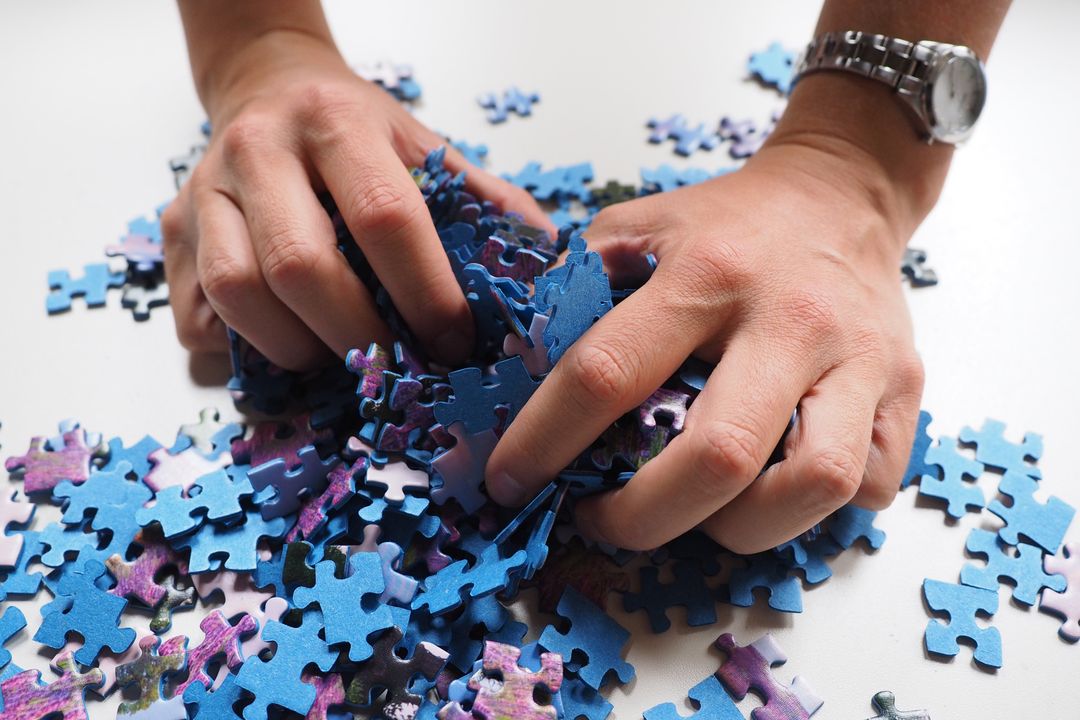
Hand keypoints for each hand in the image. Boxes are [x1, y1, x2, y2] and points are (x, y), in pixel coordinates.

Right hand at [162, 30, 552, 369]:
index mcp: (337, 124)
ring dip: (297, 349)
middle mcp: (260, 151)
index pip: (384, 217)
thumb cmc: (354, 127)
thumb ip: (484, 201)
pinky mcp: (171, 231)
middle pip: (300, 267)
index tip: (453, 341)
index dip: (424, 292)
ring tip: (338, 357)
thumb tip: (549, 265)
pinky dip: (243, 351)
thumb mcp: (424, 145)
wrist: (266, 85)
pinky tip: (287, 344)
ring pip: (237, 295)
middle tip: (395, 367)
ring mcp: (204, 190)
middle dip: (359, 336)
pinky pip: (195, 316)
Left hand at [485, 138, 925, 552]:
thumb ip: (576, 289)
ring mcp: (859, 359)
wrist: (842, 193)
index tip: (511, 481)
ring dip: (738, 527)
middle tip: (602, 519)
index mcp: (707, 272)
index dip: (546, 440)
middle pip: (719, 454)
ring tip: (697, 514)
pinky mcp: (905, 389)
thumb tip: (518, 370)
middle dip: (642, 516)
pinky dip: (814, 512)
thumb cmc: (729, 222)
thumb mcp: (637, 226)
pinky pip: (870, 486)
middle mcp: (789, 319)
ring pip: (814, 484)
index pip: (609, 372)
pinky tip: (771, 489)